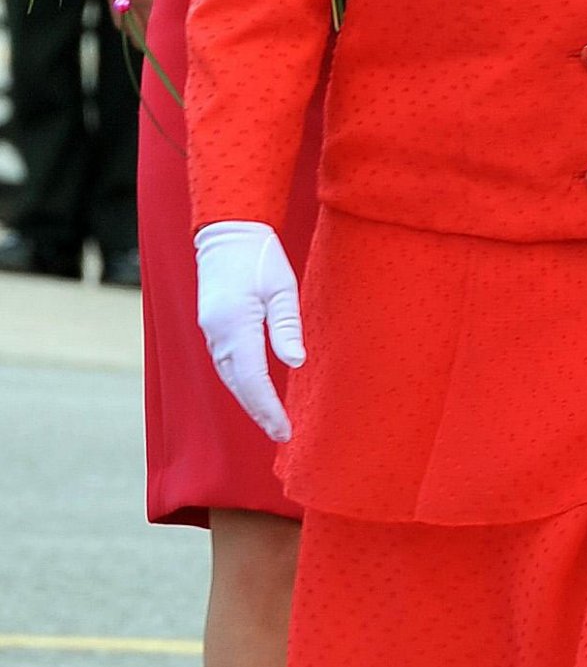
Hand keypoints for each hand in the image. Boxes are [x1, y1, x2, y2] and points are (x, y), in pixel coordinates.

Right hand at [195, 221, 304, 441]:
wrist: (228, 232)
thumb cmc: (259, 255)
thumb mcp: (282, 287)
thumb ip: (287, 326)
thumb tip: (295, 363)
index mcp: (236, 326)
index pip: (253, 381)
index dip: (268, 408)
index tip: (285, 429)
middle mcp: (218, 335)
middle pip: (238, 385)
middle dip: (260, 412)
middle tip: (281, 433)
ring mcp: (211, 332)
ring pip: (230, 377)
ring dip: (249, 400)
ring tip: (272, 419)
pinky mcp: (212, 327)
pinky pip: (226, 364)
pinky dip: (241, 382)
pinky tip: (255, 390)